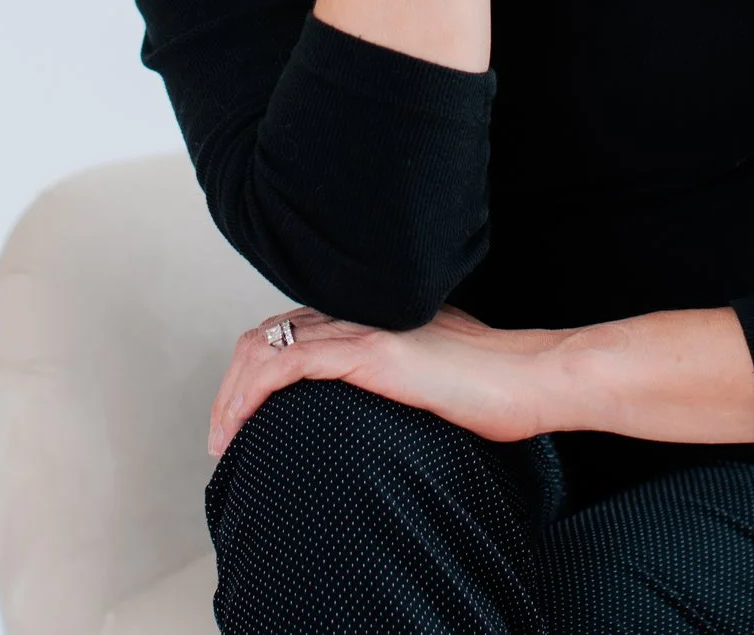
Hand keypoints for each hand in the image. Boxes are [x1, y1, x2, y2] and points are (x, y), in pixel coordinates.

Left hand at [207, 303, 562, 455]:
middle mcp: (358, 314)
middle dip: (230, 387)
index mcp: (369, 317)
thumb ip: (395, 379)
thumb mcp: (430, 378)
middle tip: (220, 437)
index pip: (288, 332)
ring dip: (231, 395)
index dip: (253, 373)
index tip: (240, 421)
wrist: (533, 377)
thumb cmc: (495, 387)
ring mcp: (362, 329)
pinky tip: (241, 424)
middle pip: (266, 336)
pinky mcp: (369, 352)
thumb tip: (375, 411)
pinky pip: (289, 364)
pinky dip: (253, 393)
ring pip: (267, 348)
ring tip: (223, 439)